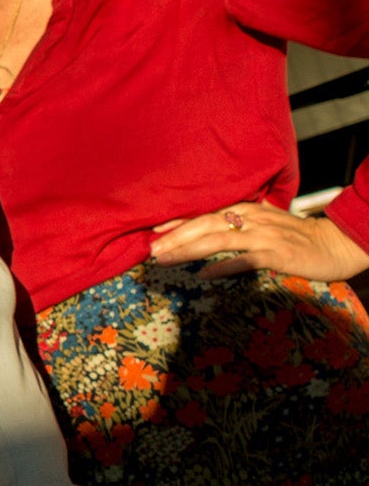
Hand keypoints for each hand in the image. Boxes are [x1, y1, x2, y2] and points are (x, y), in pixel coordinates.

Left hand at [150, 200, 368, 281]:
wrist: (335, 243)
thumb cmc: (295, 236)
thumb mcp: (264, 223)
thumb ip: (238, 223)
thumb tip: (207, 229)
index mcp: (246, 210)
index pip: (205, 212)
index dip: (177, 221)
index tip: (152, 231)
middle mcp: (251, 219)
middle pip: (205, 223)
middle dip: (174, 236)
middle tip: (150, 249)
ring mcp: (263, 236)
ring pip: (218, 239)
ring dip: (188, 250)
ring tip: (165, 260)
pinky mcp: (277, 255)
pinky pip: (245, 260)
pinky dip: (223, 266)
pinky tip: (204, 275)